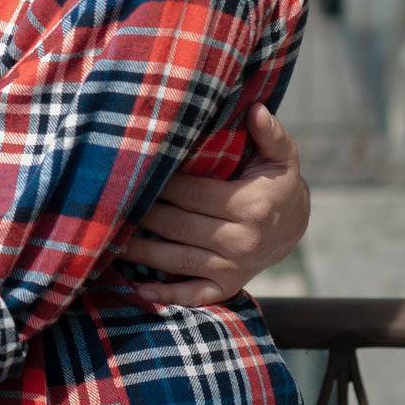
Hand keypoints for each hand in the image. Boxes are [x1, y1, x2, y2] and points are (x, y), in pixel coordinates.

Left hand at [122, 104, 309, 305]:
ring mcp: (234, 267)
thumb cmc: (278, 183)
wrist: (296, 224)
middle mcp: (242, 240)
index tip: (135, 171)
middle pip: (178, 225)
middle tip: (111, 201)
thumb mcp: (281, 156)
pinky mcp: (229, 286)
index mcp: (252, 206)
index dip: (162, 183)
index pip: (192, 193)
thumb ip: (270, 133)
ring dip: (141, 251)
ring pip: (177, 259)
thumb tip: (256, 109)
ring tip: (109, 238)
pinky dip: (168, 295)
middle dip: (143, 213)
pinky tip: (140, 289)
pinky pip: (195, 295)